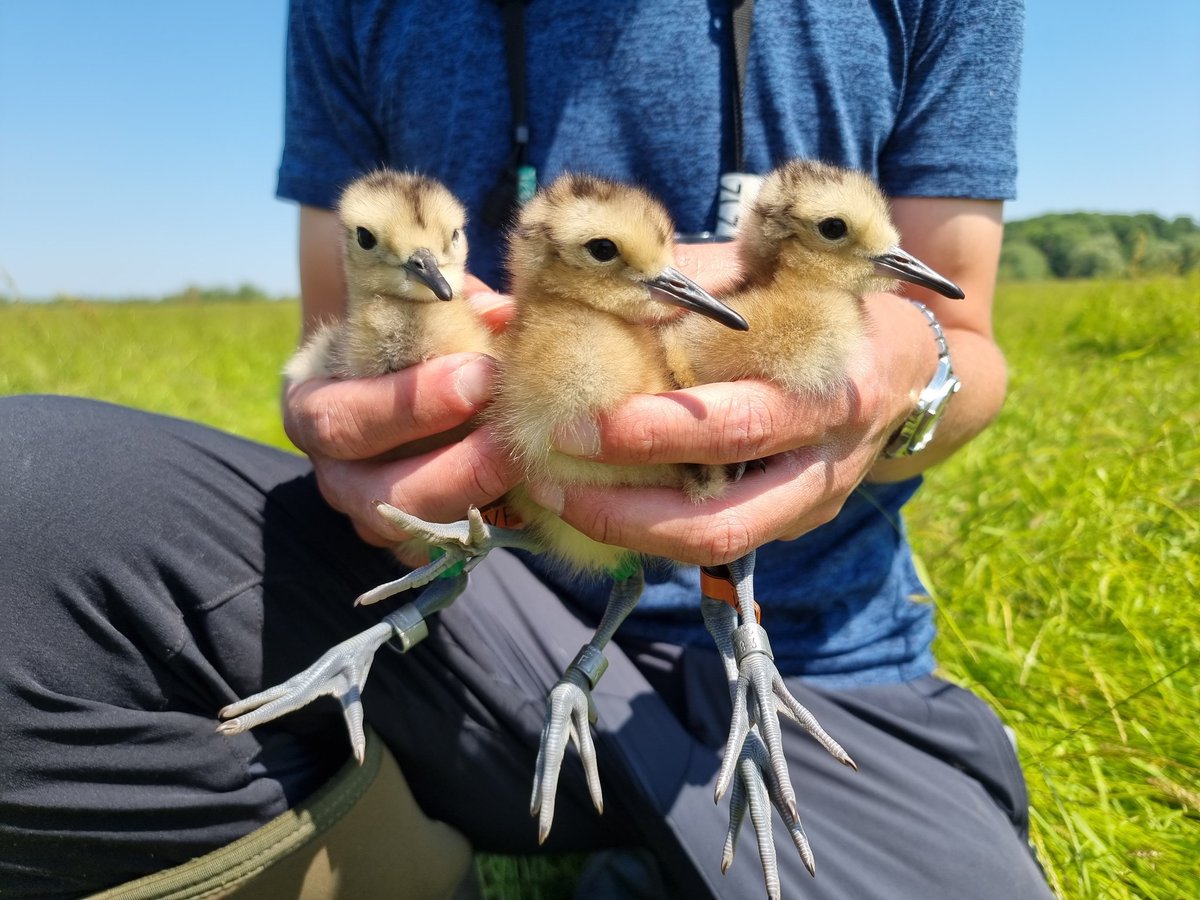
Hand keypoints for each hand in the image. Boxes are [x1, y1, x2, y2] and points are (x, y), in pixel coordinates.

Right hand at [284, 286, 519, 550]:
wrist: (395, 375)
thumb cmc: (399, 331)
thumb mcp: (409, 309)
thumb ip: (447, 306)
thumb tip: (500, 314)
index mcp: (312, 409)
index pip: (342, 421)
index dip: (412, 404)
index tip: (482, 373)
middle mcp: (337, 476)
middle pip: (386, 497)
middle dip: (463, 466)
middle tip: (518, 430)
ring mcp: (377, 518)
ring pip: (425, 534)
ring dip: (488, 497)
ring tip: (536, 457)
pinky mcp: (421, 540)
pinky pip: (459, 546)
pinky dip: (504, 517)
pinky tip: (541, 484)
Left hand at [522, 294, 930, 566]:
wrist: (910, 364)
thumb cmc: (817, 304)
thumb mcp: (763, 276)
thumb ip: (675, 285)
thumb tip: (554, 293)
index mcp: (825, 385)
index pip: (735, 424)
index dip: (652, 432)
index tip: (574, 422)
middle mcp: (823, 459)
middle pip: (724, 514)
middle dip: (625, 507)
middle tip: (548, 477)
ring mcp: (812, 501)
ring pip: (721, 544)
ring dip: (631, 532)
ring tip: (561, 497)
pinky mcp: (794, 521)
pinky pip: (723, 539)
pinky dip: (656, 528)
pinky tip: (602, 502)